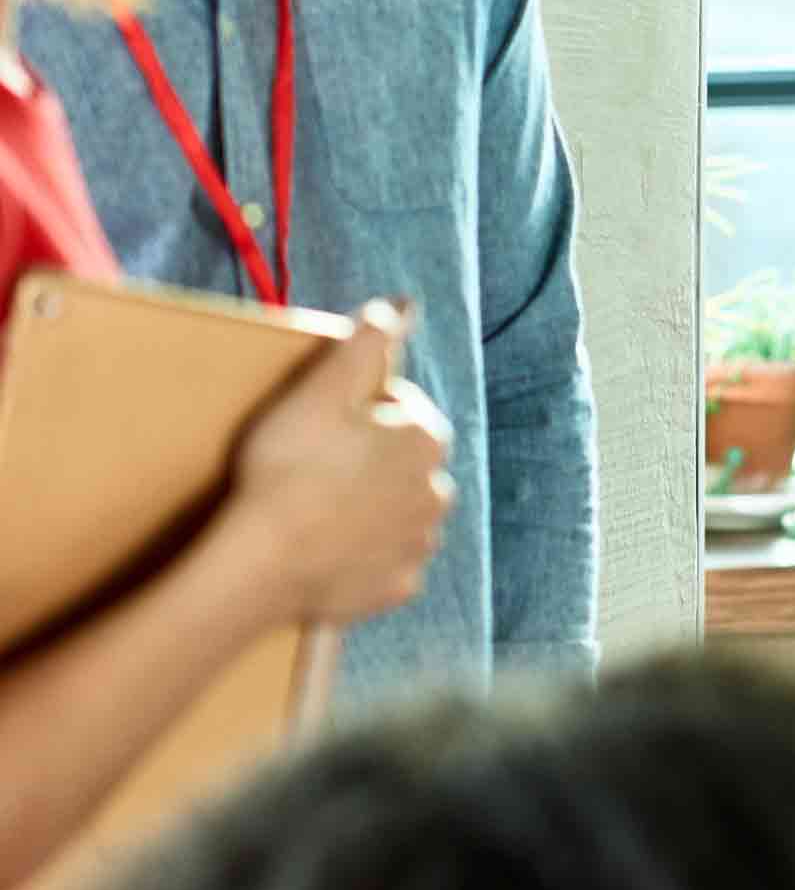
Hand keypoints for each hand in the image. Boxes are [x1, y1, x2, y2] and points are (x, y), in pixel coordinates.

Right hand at [215, 298, 454, 624]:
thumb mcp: (319, 391)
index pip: (398, 408)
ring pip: (396, 510)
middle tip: (311, 469)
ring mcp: (420, 543)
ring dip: (367, 506)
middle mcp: (438, 491)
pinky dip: (361, 554)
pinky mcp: (399, 585)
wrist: (261, 564)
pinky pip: (383, 559)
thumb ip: (365, 344)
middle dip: (366, 459)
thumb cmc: (286, 469)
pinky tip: (325, 549)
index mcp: (426, 439)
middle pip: (400, 461)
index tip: (317, 429)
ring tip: (316, 510)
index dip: (354, 413)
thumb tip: (403, 305)